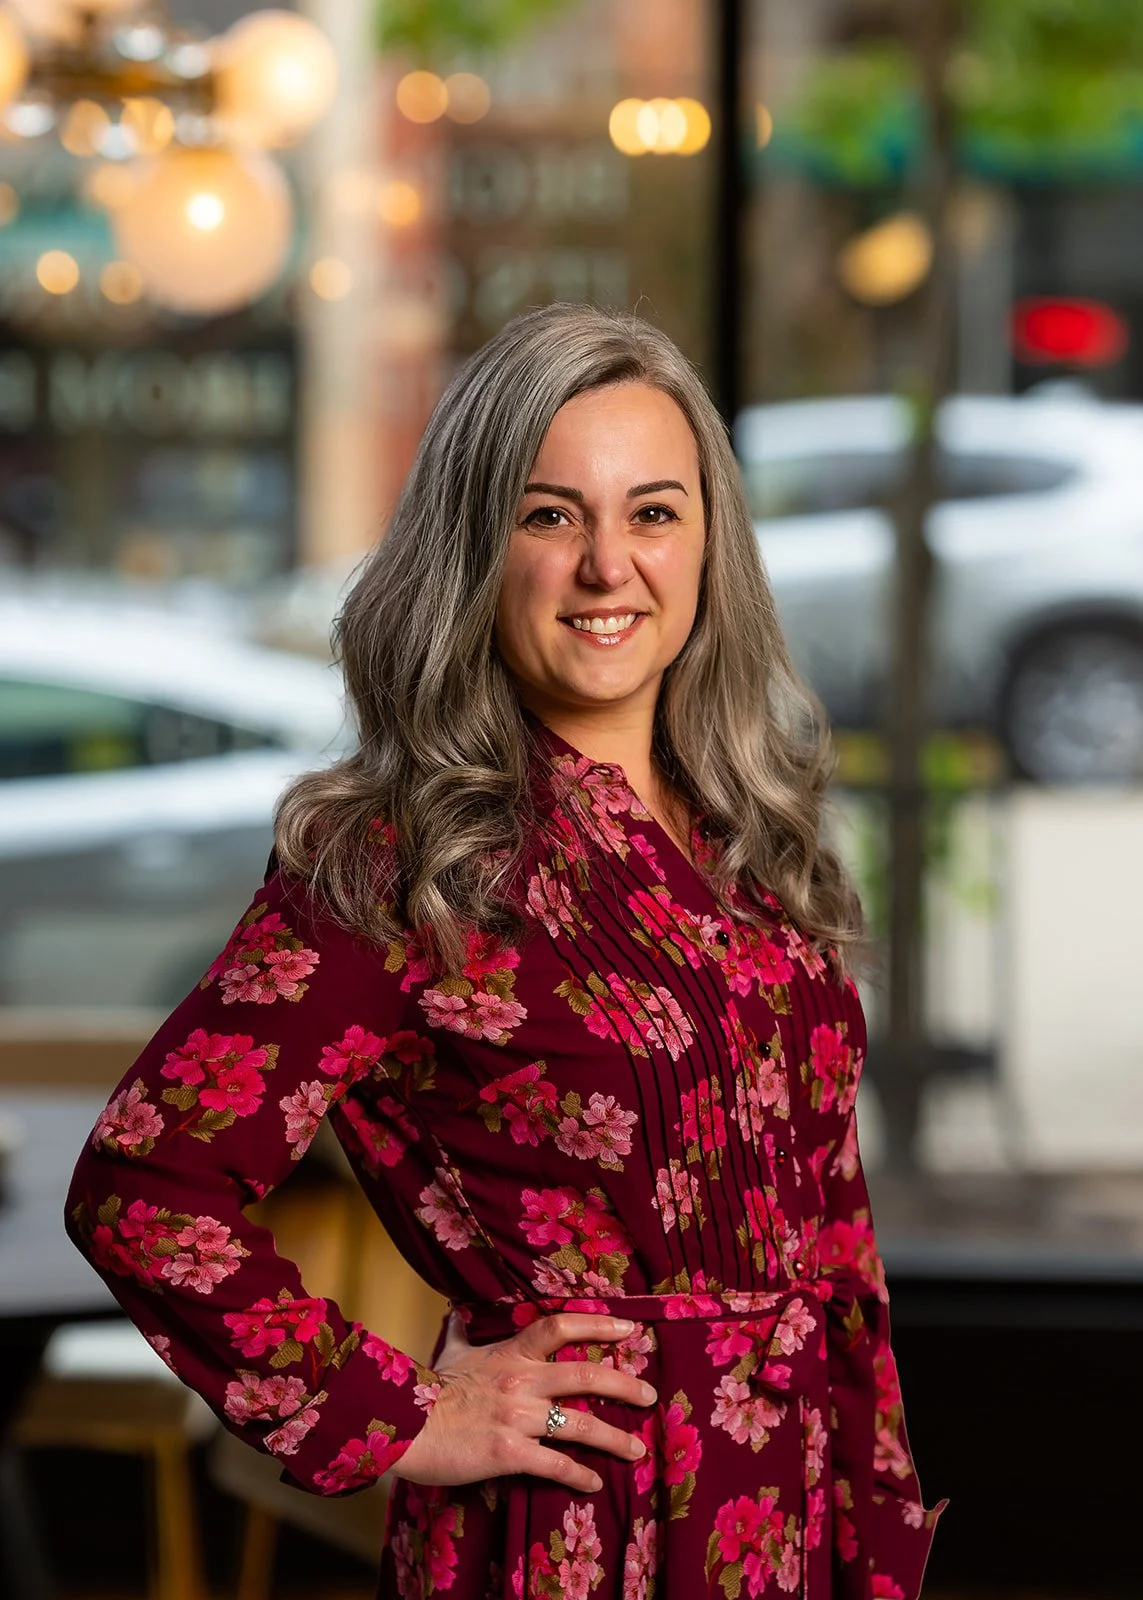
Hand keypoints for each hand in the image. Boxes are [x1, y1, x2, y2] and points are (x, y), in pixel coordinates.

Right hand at [391, 1311, 656, 1494]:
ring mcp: (517, 1417)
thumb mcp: (449, 1353)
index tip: (629, 1330)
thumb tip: (456, 1312)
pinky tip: (593, 1484)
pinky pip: (554, 1464)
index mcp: (510, 1354)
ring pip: (579, 1424)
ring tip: (638, 1449)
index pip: (560, 1327)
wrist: (402, 1425)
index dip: (598, 1325)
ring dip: (614, 1438)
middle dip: (623, 1384)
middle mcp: (521, 1381)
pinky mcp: (509, 1453)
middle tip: (650, 1394)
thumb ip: (461, 1333)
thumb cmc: (426, 1390)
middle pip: (585, 1375)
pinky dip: (578, 1476)